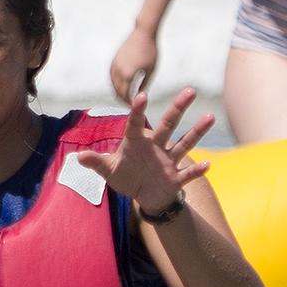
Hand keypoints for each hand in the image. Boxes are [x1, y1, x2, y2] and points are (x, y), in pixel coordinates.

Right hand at [106, 21, 160, 110]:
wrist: (143, 32)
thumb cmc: (151, 51)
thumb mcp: (150, 71)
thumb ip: (144, 85)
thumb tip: (140, 97)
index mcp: (129, 75)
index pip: (126, 95)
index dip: (130, 103)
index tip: (134, 108)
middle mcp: (119, 70)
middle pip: (117, 91)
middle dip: (123, 99)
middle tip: (129, 106)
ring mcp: (114, 65)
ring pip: (112, 84)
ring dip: (117, 92)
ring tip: (125, 98)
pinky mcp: (113, 60)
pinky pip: (111, 76)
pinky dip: (114, 83)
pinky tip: (120, 86)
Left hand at [108, 87, 222, 216]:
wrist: (144, 196)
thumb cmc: (126, 177)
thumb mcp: (109, 171)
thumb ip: (96, 163)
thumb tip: (77, 157)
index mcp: (136, 142)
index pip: (136, 123)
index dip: (138, 110)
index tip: (142, 95)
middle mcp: (156, 147)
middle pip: (169, 125)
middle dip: (179, 108)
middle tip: (191, 90)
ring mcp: (168, 161)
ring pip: (184, 143)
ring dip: (197, 131)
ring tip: (210, 116)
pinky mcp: (176, 178)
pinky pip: (188, 173)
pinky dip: (197, 170)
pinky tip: (207, 164)